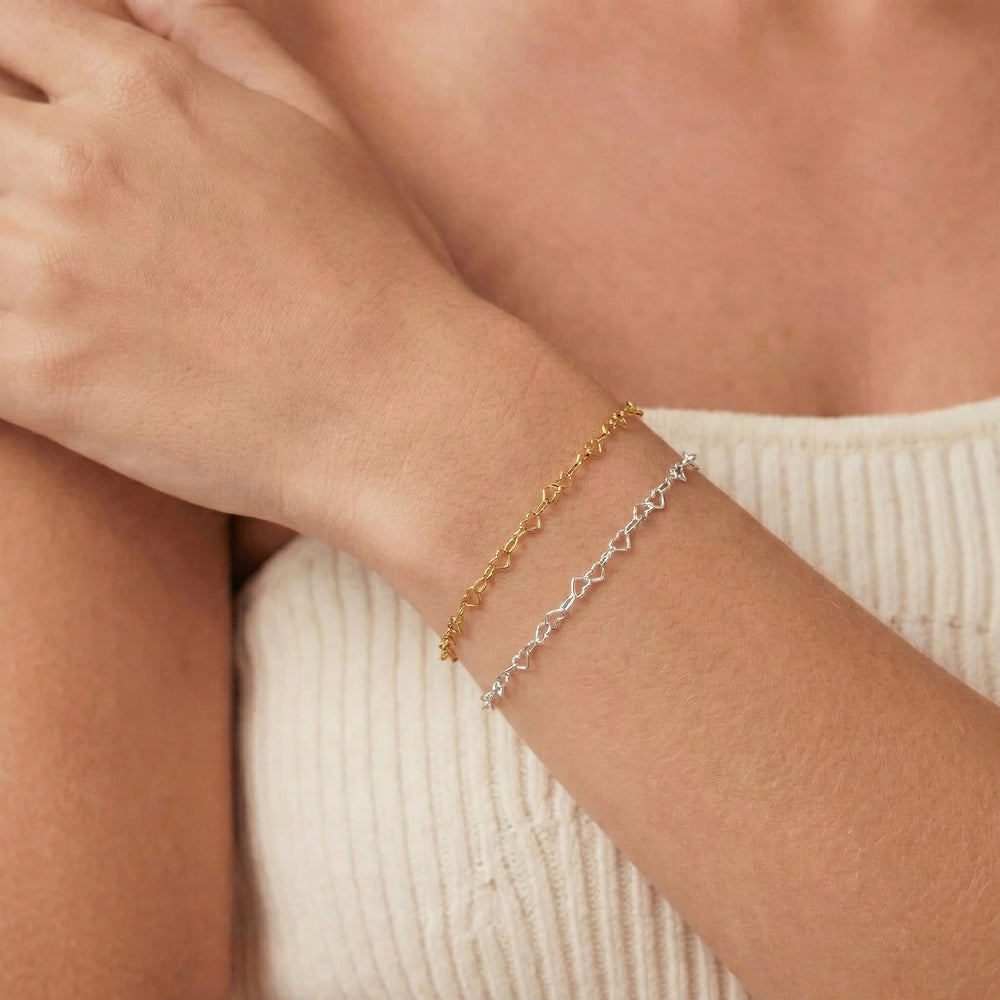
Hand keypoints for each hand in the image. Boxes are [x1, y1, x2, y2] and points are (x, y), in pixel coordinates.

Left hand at [0, 0, 482, 545]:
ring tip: (51, 272)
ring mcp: (41, 274)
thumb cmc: (374, 271)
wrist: (393, 413)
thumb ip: (210, 30)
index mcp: (139, 90)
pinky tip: (42, 332)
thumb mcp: (313, 119)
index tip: (28, 106)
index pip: (1, 21)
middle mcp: (72, 166)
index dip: (6, 59)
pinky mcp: (35, 375)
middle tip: (46, 201)